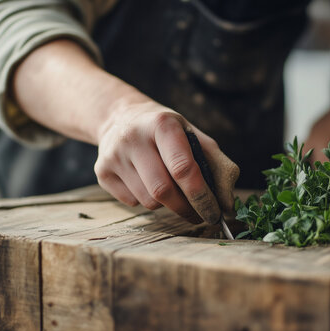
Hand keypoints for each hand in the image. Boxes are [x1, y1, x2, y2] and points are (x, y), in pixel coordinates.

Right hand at [95, 101, 238, 223]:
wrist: (119, 116)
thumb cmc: (164, 131)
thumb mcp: (191, 133)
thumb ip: (215, 163)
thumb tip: (228, 202)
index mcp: (162, 124)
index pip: (184, 168)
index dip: (202, 196)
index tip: (215, 213)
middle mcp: (133, 138)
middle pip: (163, 191)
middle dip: (185, 209)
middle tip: (199, 214)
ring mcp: (113, 155)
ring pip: (147, 201)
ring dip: (166, 204)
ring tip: (169, 189)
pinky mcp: (101, 171)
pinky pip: (131, 202)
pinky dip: (146, 200)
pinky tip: (146, 182)